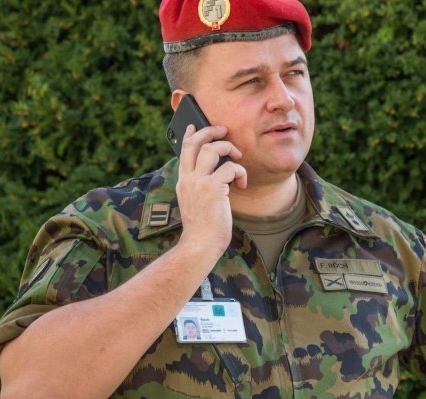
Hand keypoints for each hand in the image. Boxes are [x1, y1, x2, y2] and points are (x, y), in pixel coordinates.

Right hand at [174, 124, 247, 257]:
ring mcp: (199, 182)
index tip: (194, 125)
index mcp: (183, 182)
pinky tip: (243, 183)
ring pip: (212, 149)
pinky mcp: (213, 188)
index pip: (183, 151)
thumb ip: (201, 188)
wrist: (199, 245)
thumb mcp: (197, 204)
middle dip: (211, 131)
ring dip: (228, 148)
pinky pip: (230, 167)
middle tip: (224, 131)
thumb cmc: (203, 230)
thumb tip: (219, 176)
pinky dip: (240, 172)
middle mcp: (188, 179)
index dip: (190, 135)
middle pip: (196, 142)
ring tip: (238, 157)